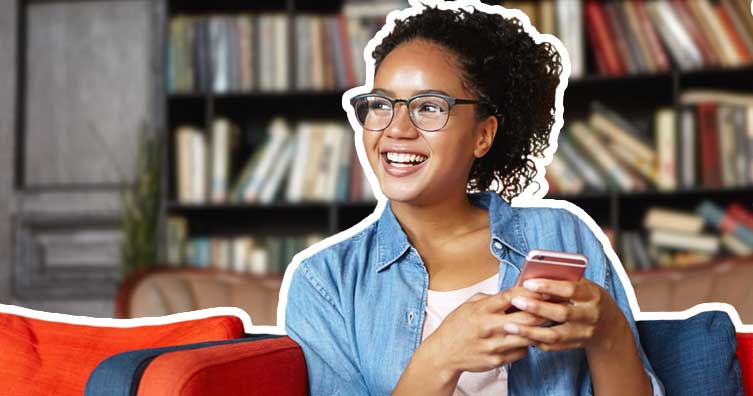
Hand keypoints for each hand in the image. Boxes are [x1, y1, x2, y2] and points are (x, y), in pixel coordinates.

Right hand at [421, 287, 550, 375]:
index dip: (530, 292)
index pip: (511, 296)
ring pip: (528, 336)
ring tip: (547, 322)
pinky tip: (527, 338)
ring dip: (539, 329)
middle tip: (555, 305)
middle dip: (543, 310)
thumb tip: (514, 293)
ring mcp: (494, 346)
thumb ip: (491, 298)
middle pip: (526, 317)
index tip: (543, 288)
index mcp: (482, 310)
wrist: (444, 353)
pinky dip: (527, 344)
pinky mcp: (497, 360)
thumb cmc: (457, 326)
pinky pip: (521, 352)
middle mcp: (489, 327)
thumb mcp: (469, 304)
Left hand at [501, 278, 625, 353]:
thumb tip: (533, 275)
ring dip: (530, 331)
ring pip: (555, 335)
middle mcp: (589, 316)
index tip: (528, 283)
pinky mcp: (576, 346)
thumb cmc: (588, 298)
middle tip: (516, 301)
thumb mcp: (583, 285)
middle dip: (537, 307)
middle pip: (561, 313)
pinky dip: (536, 342)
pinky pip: (553, 346)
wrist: (609, 326)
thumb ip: (563, 280)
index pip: (570, 290)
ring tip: (510, 326)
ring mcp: (583, 333)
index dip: (549, 286)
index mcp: (592, 296)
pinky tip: (520, 336)